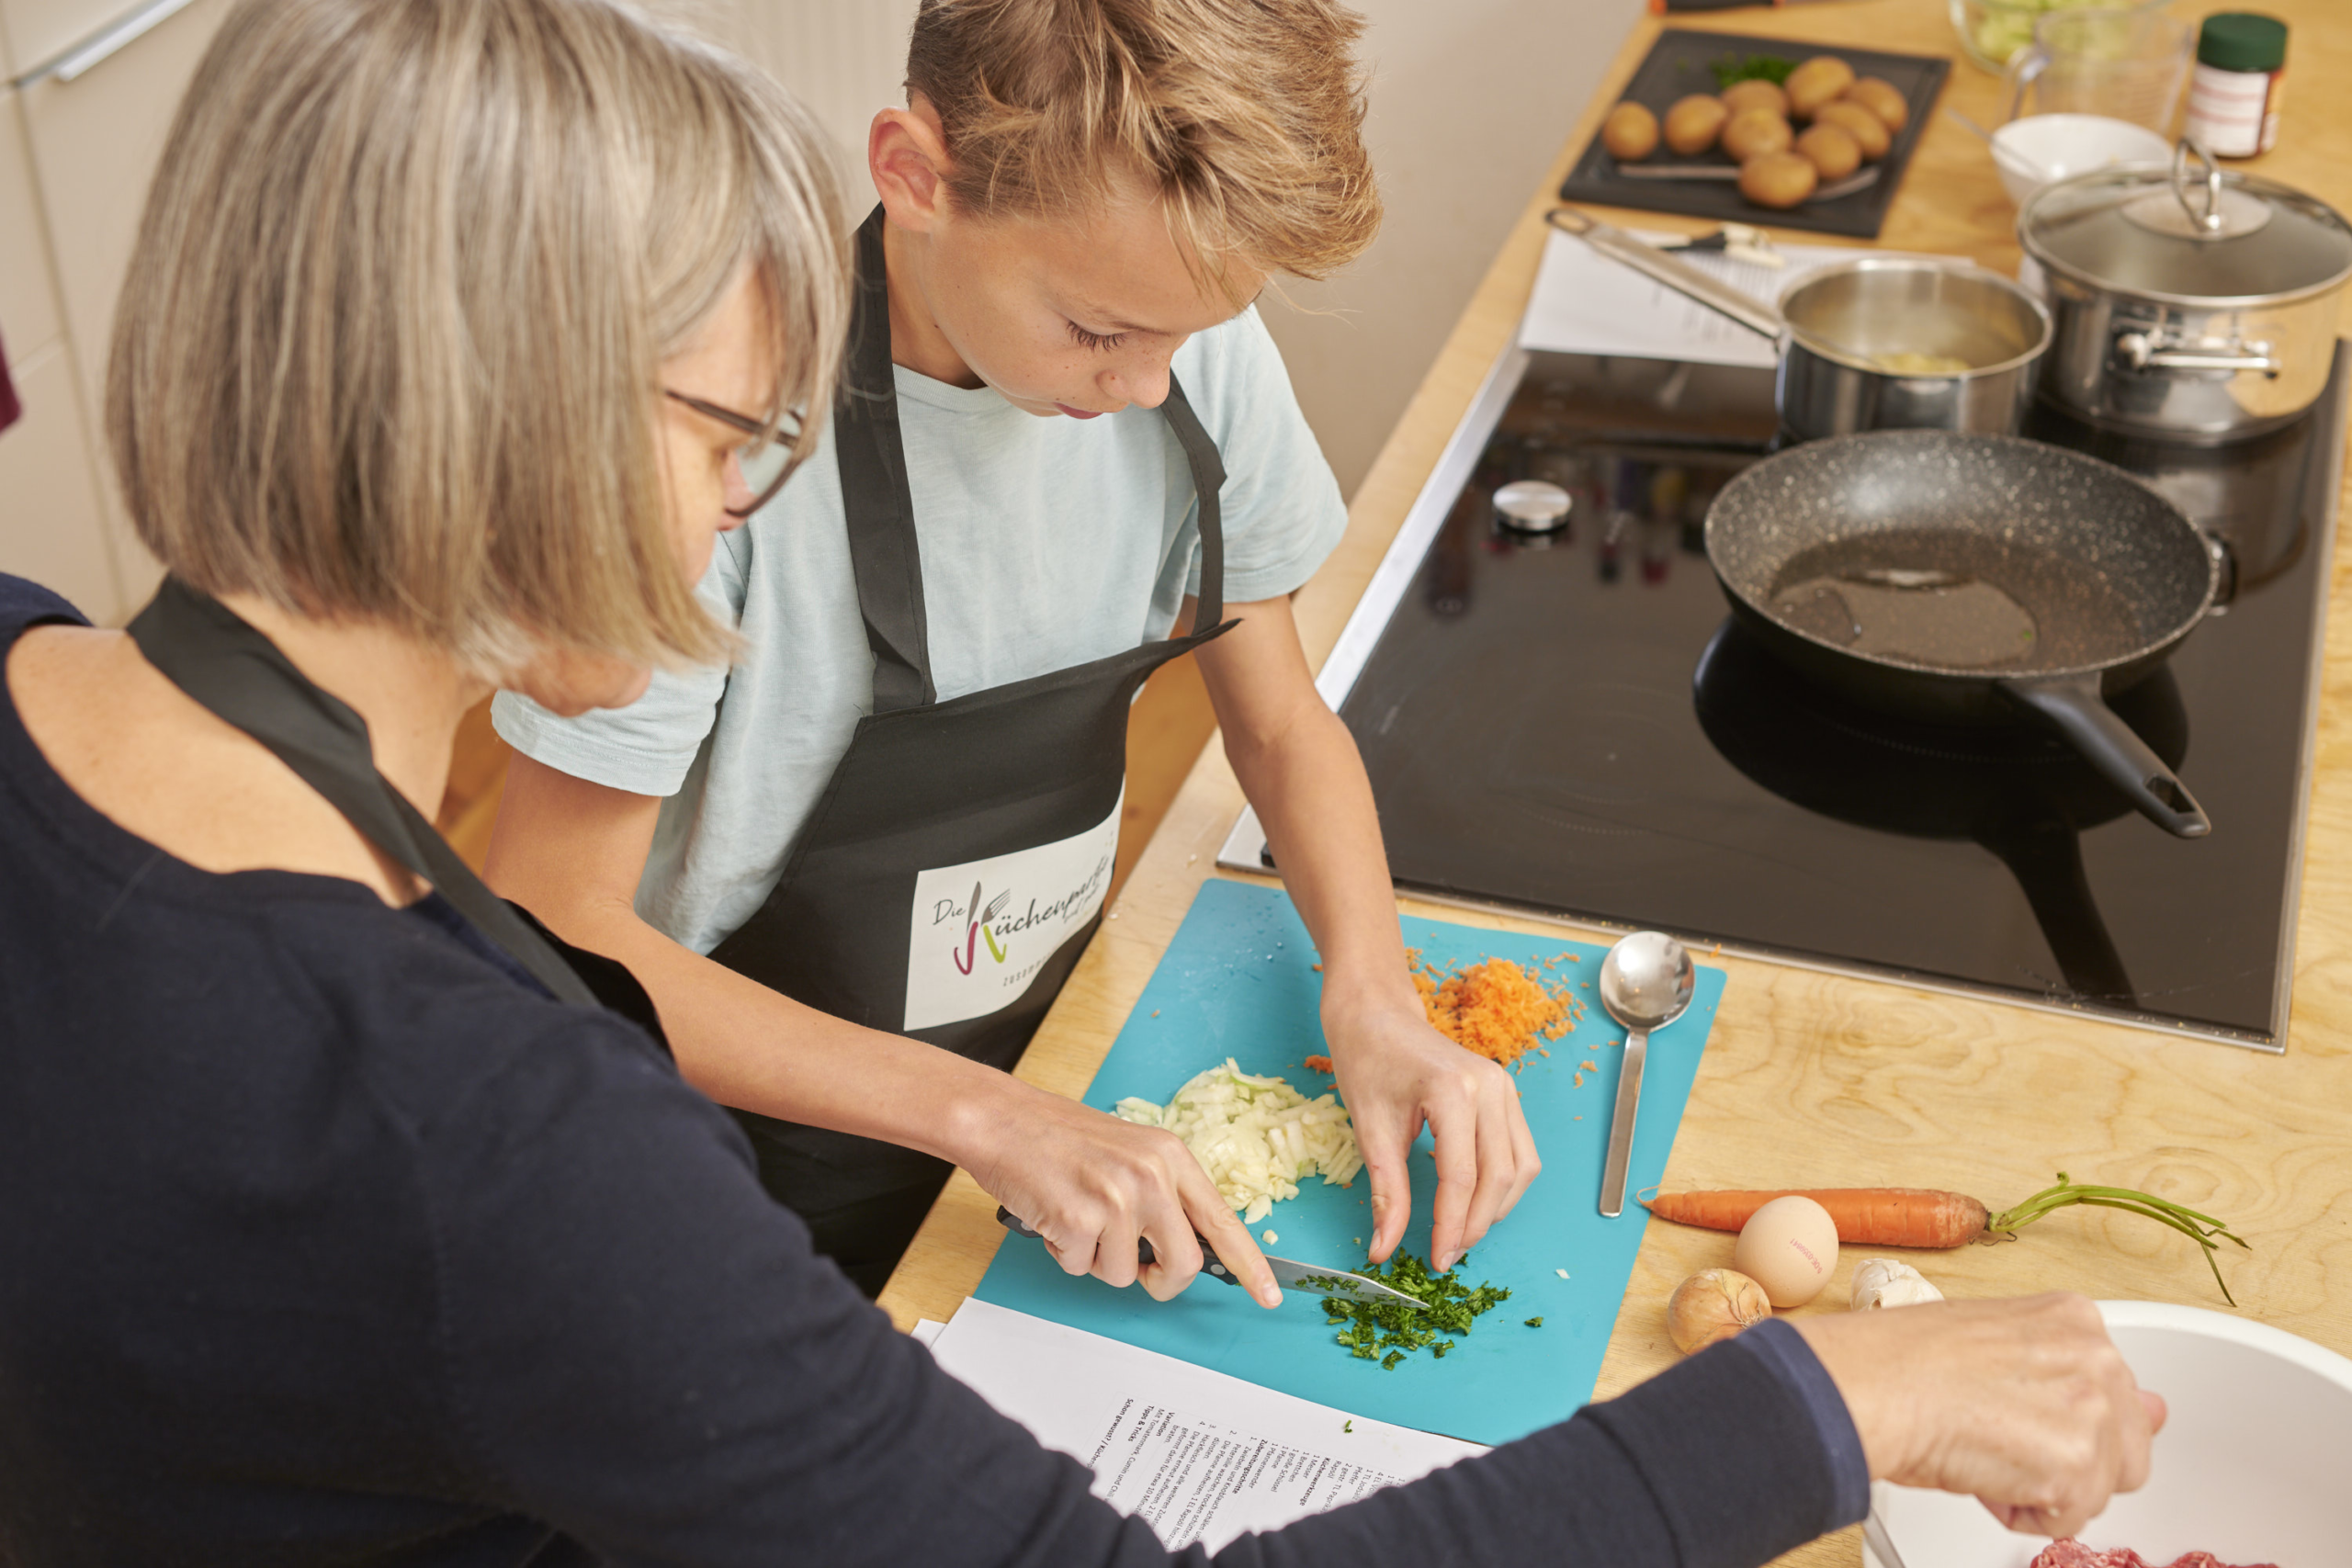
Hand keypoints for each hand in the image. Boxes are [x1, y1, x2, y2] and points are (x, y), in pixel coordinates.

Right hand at [960, 1080, 1280, 1306]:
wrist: (1002, 1119)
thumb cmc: (1058, 1137)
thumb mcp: (1130, 1151)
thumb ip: (1163, 1193)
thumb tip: (1185, 1248)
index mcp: (1171, 1157)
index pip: (1223, 1220)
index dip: (1250, 1265)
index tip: (1269, 1295)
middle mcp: (1152, 1176)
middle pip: (1183, 1265)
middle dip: (1161, 1280)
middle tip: (1139, 1270)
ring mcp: (1117, 1199)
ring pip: (1125, 1274)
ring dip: (1097, 1259)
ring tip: (1076, 1217)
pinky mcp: (1079, 1221)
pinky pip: (1081, 1268)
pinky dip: (1064, 1253)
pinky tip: (1053, 1216)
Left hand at [1322, 987, 1540, 1270]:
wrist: (1377, 1014)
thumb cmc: (1367, 1060)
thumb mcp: (1369, 1129)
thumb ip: (1386, 1192)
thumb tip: (1384, 1248)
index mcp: (1452, 1090)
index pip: (1461, 1176)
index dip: (1451, 1225)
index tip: (1437, 1260)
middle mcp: (1490, 1087)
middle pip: (1500, 1176)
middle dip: (1476, 1224)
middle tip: (1447, 1254)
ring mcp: (1504, 1088)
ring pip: (1521, 1167)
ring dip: (1497, 1207)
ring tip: (1462, 1232)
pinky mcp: (1506, 1094)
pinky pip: (1520, 1151)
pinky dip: (1504, 1183)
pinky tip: (1474, 1200)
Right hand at [1793, 1293, 2165, 1539]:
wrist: (1873, 1385)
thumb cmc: (1905, 1359)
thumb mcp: (1999, 1340)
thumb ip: (2072, 1371)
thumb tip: (2156, 1410)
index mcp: (2076, 1319)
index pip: (2114, 1392)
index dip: (2064, 1418)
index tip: (2029, 1418)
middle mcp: (2098, 1359)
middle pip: (2123, 1447)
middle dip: (2068, 1460)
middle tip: (2003, 1442)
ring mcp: (2092, 1413)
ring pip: (2096, 1489)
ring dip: (2042, 1488)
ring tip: (1984, 1453)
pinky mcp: (2075, 1469)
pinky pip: (2066, 1520)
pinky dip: (2022, 1512)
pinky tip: (1982, 1473)